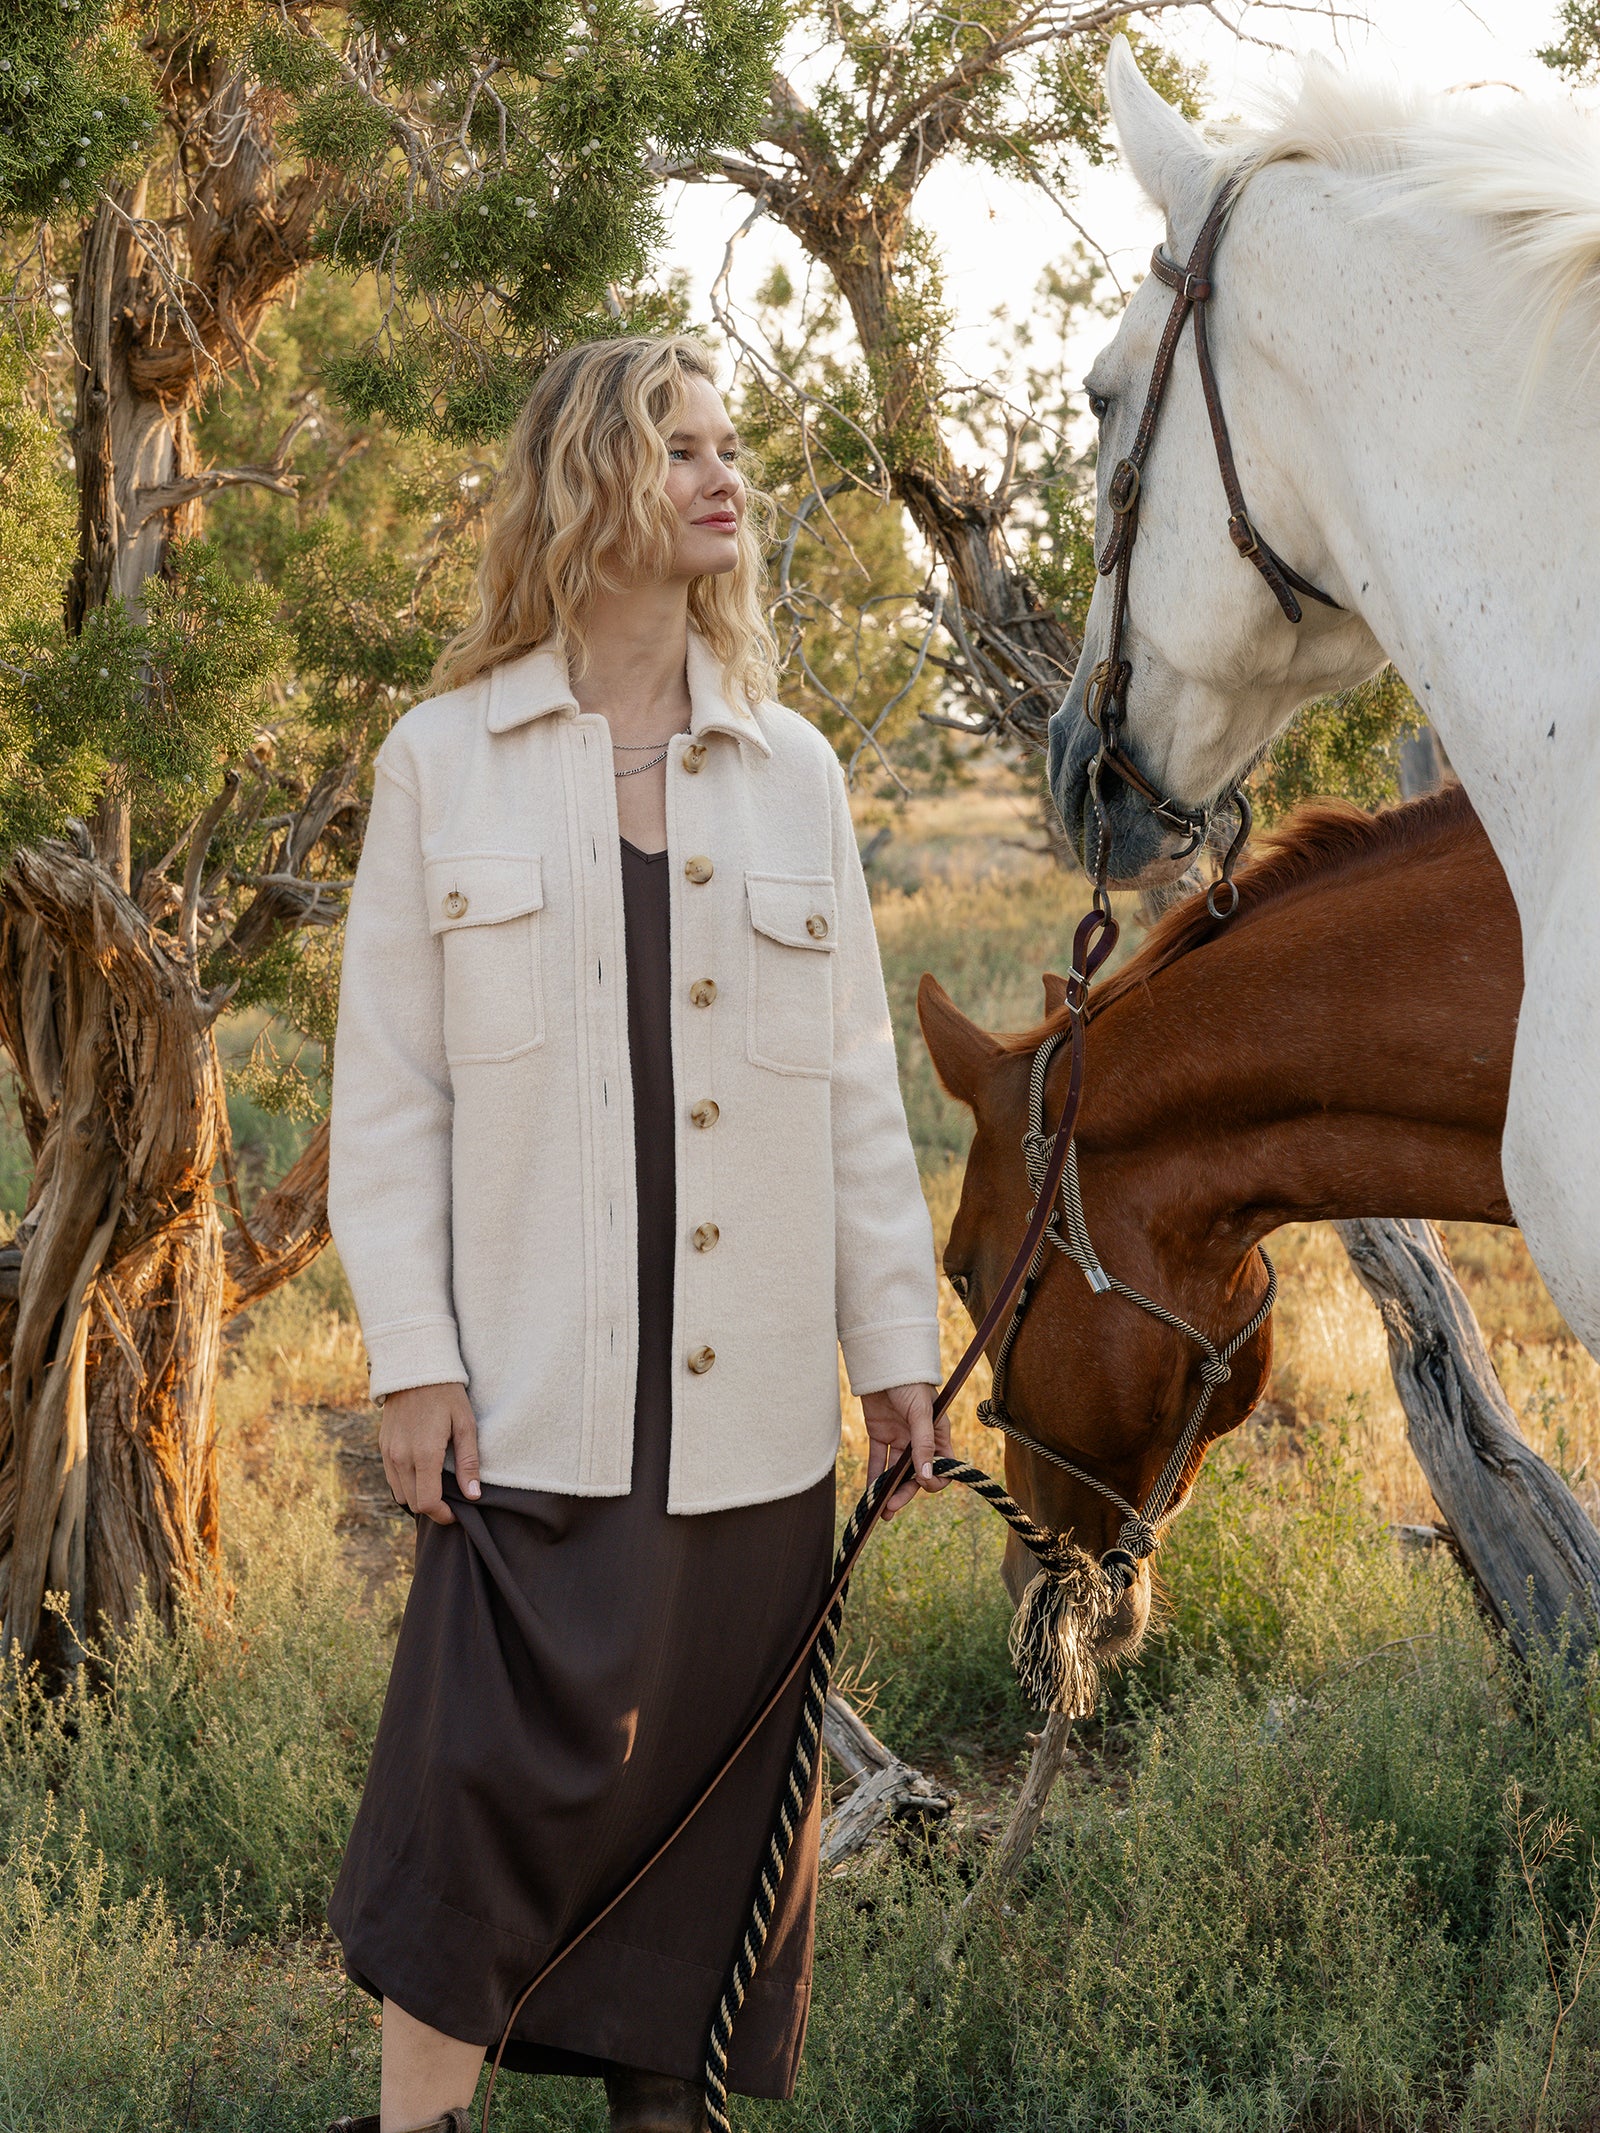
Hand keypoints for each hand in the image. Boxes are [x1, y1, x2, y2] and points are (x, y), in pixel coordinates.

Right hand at [379, 1383, 480, 1524]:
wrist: (415, 1368)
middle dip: (432, 1507)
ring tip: (437, 1486)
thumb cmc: (447, 1395)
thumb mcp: (465, 1425)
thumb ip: (468, 1463)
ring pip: (400, 1493)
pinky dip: (406, 1483)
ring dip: (417, 1496)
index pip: (427, 1503)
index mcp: (423, 1454)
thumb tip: (473, 1495)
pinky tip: (422, 1472)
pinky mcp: (383, 1446)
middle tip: (450, 1501)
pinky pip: (391, 1477)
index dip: (443, 1515)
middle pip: (413, 1502)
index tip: (456, 1513)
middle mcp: (400, 1457)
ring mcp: (388, 1452)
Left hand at [861, 1382, 948, 1518]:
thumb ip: (923, 1444)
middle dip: (906, 1493)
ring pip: (896, 1472)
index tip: (922, 1483)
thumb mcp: (921, 1413)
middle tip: (891, 1508)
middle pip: (916, 1475)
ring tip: (880, 1510)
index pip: (943, 1468)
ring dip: (889, 1491)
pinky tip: (870, 1493)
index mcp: (938, 1436)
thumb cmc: (910, 1384)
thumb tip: (927, 1476)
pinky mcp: (880, 1435)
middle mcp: (920, 1441)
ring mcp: (899, 1439)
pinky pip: (878, 1461)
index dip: (934, 1480)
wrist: (884, 1363)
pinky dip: (874, 1477)